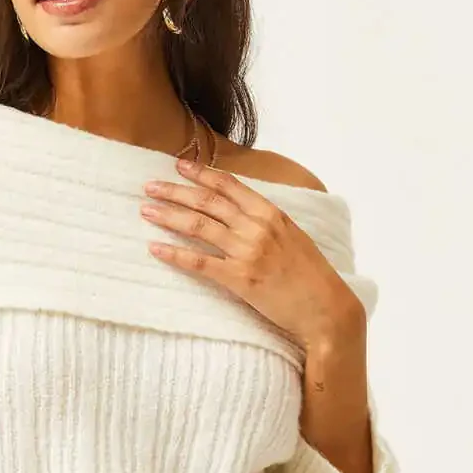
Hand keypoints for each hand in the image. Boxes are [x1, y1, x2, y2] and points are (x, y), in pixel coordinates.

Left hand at [140, 158, 363, 350]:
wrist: (326, 307)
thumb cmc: (311, 274)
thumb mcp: (293, 236)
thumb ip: (267, 221)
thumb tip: (241, 211)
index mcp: (271, 213)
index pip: (229, 185)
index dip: (201, 173)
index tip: (179, 165)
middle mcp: (257, 227)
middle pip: (207, 202)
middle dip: (175, 191)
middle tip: (150, 186)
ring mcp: (247, 253)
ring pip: (199, 226)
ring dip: (169, 216)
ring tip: (146, 210)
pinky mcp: (239, 279)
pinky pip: (199, 263)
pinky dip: (175, 253)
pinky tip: (155, 248)